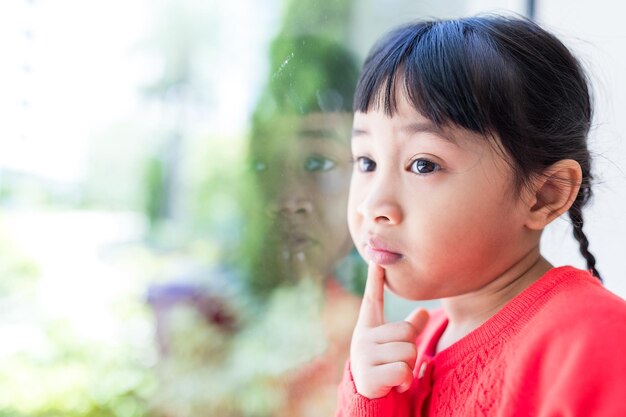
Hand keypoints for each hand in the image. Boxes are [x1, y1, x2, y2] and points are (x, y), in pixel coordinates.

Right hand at [350, 261, 429, 398]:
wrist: (367, 397)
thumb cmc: (383, 366)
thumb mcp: (393, 345)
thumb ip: (409, 328)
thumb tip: (425, 311)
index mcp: (368, 326)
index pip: (372, 298)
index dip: (374, 278)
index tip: (376, 258)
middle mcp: (362, 337)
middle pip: (406, 331)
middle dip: (410, 348)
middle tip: (397, 360)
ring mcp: (364, 356)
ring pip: (407, 351)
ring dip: (409, 366)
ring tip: (394, 372)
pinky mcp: (369, 375)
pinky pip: (403, 370)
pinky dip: (404, 381)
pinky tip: (393, 384)